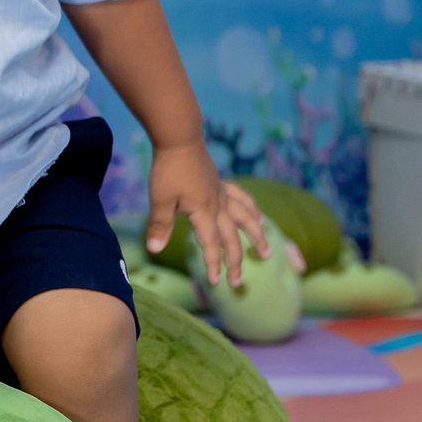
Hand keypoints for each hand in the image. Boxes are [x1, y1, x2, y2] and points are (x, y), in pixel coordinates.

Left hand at [145, 141, 269, 287]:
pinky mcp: (220, 182)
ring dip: (257, 236)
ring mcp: (222, 193)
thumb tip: (154, 250)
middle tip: (237, 282)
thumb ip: (160, 225)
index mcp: (204, 212)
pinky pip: (242, 198)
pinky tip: (257, 216)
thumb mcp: (160, 200)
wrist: (179, 138)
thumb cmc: (168, 169)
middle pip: (231, 238)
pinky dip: (252, 209)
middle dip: (235, 261)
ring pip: (246, 218)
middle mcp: (218, 205)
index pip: (212, 245)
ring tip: (267, 252)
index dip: (214, 265)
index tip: (216, 283)